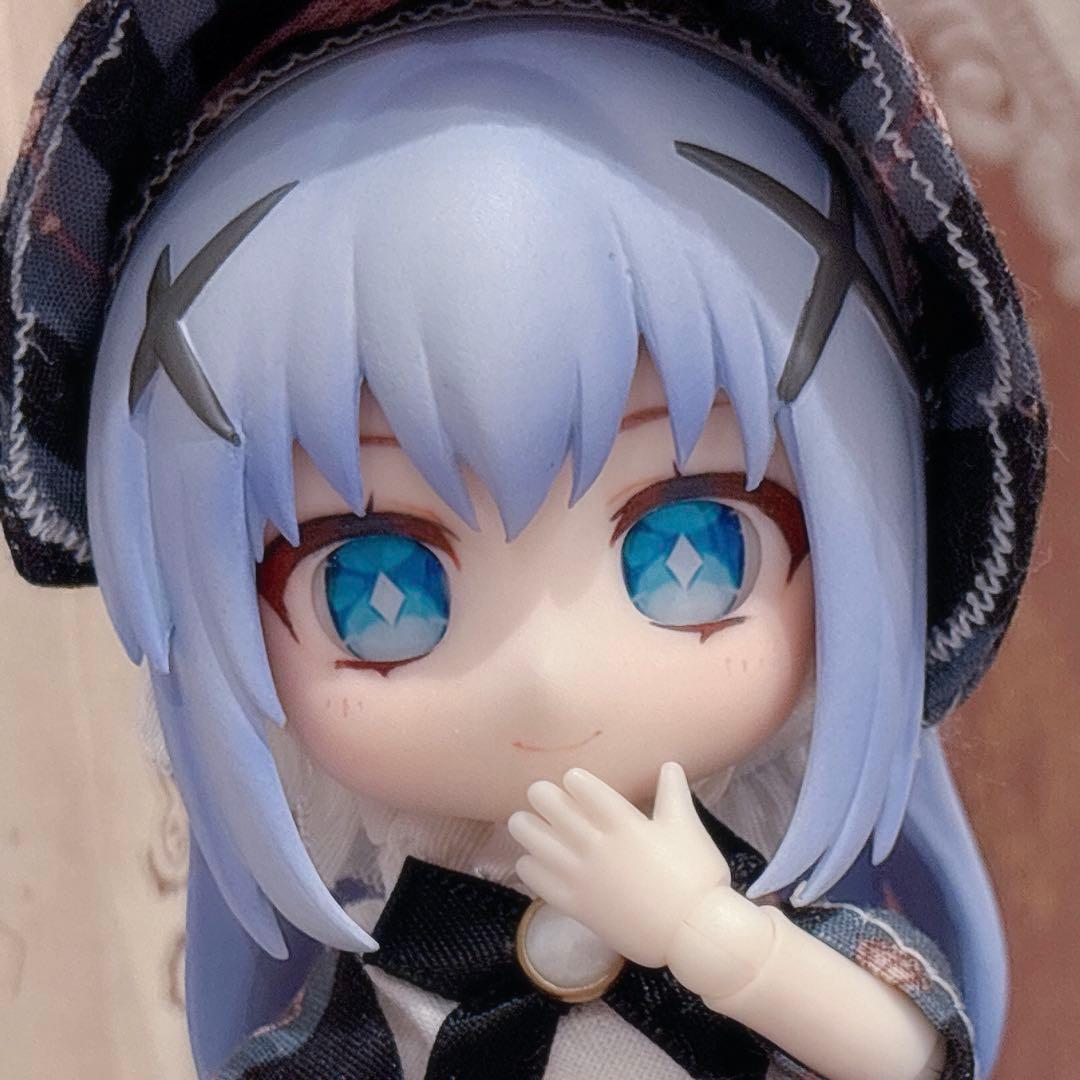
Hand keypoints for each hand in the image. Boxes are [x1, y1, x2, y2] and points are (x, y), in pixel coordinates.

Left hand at [507, 762, 731, 966]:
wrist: (692, 933)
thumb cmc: (695, 876)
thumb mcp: (687, 827)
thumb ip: (673, 793)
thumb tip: (669, 764)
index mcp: (624, 822)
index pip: (586, 790)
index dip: (574, 780)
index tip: (570, 778)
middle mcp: (597, 845)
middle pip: (556, 811)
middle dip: (542, 797)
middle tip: (537, 793)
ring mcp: (584, 876)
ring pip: (540, 844)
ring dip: (526, 828)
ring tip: (519, 821)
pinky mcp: (578, 905)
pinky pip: (542, 883)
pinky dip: (530, 868)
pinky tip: (526, 861)